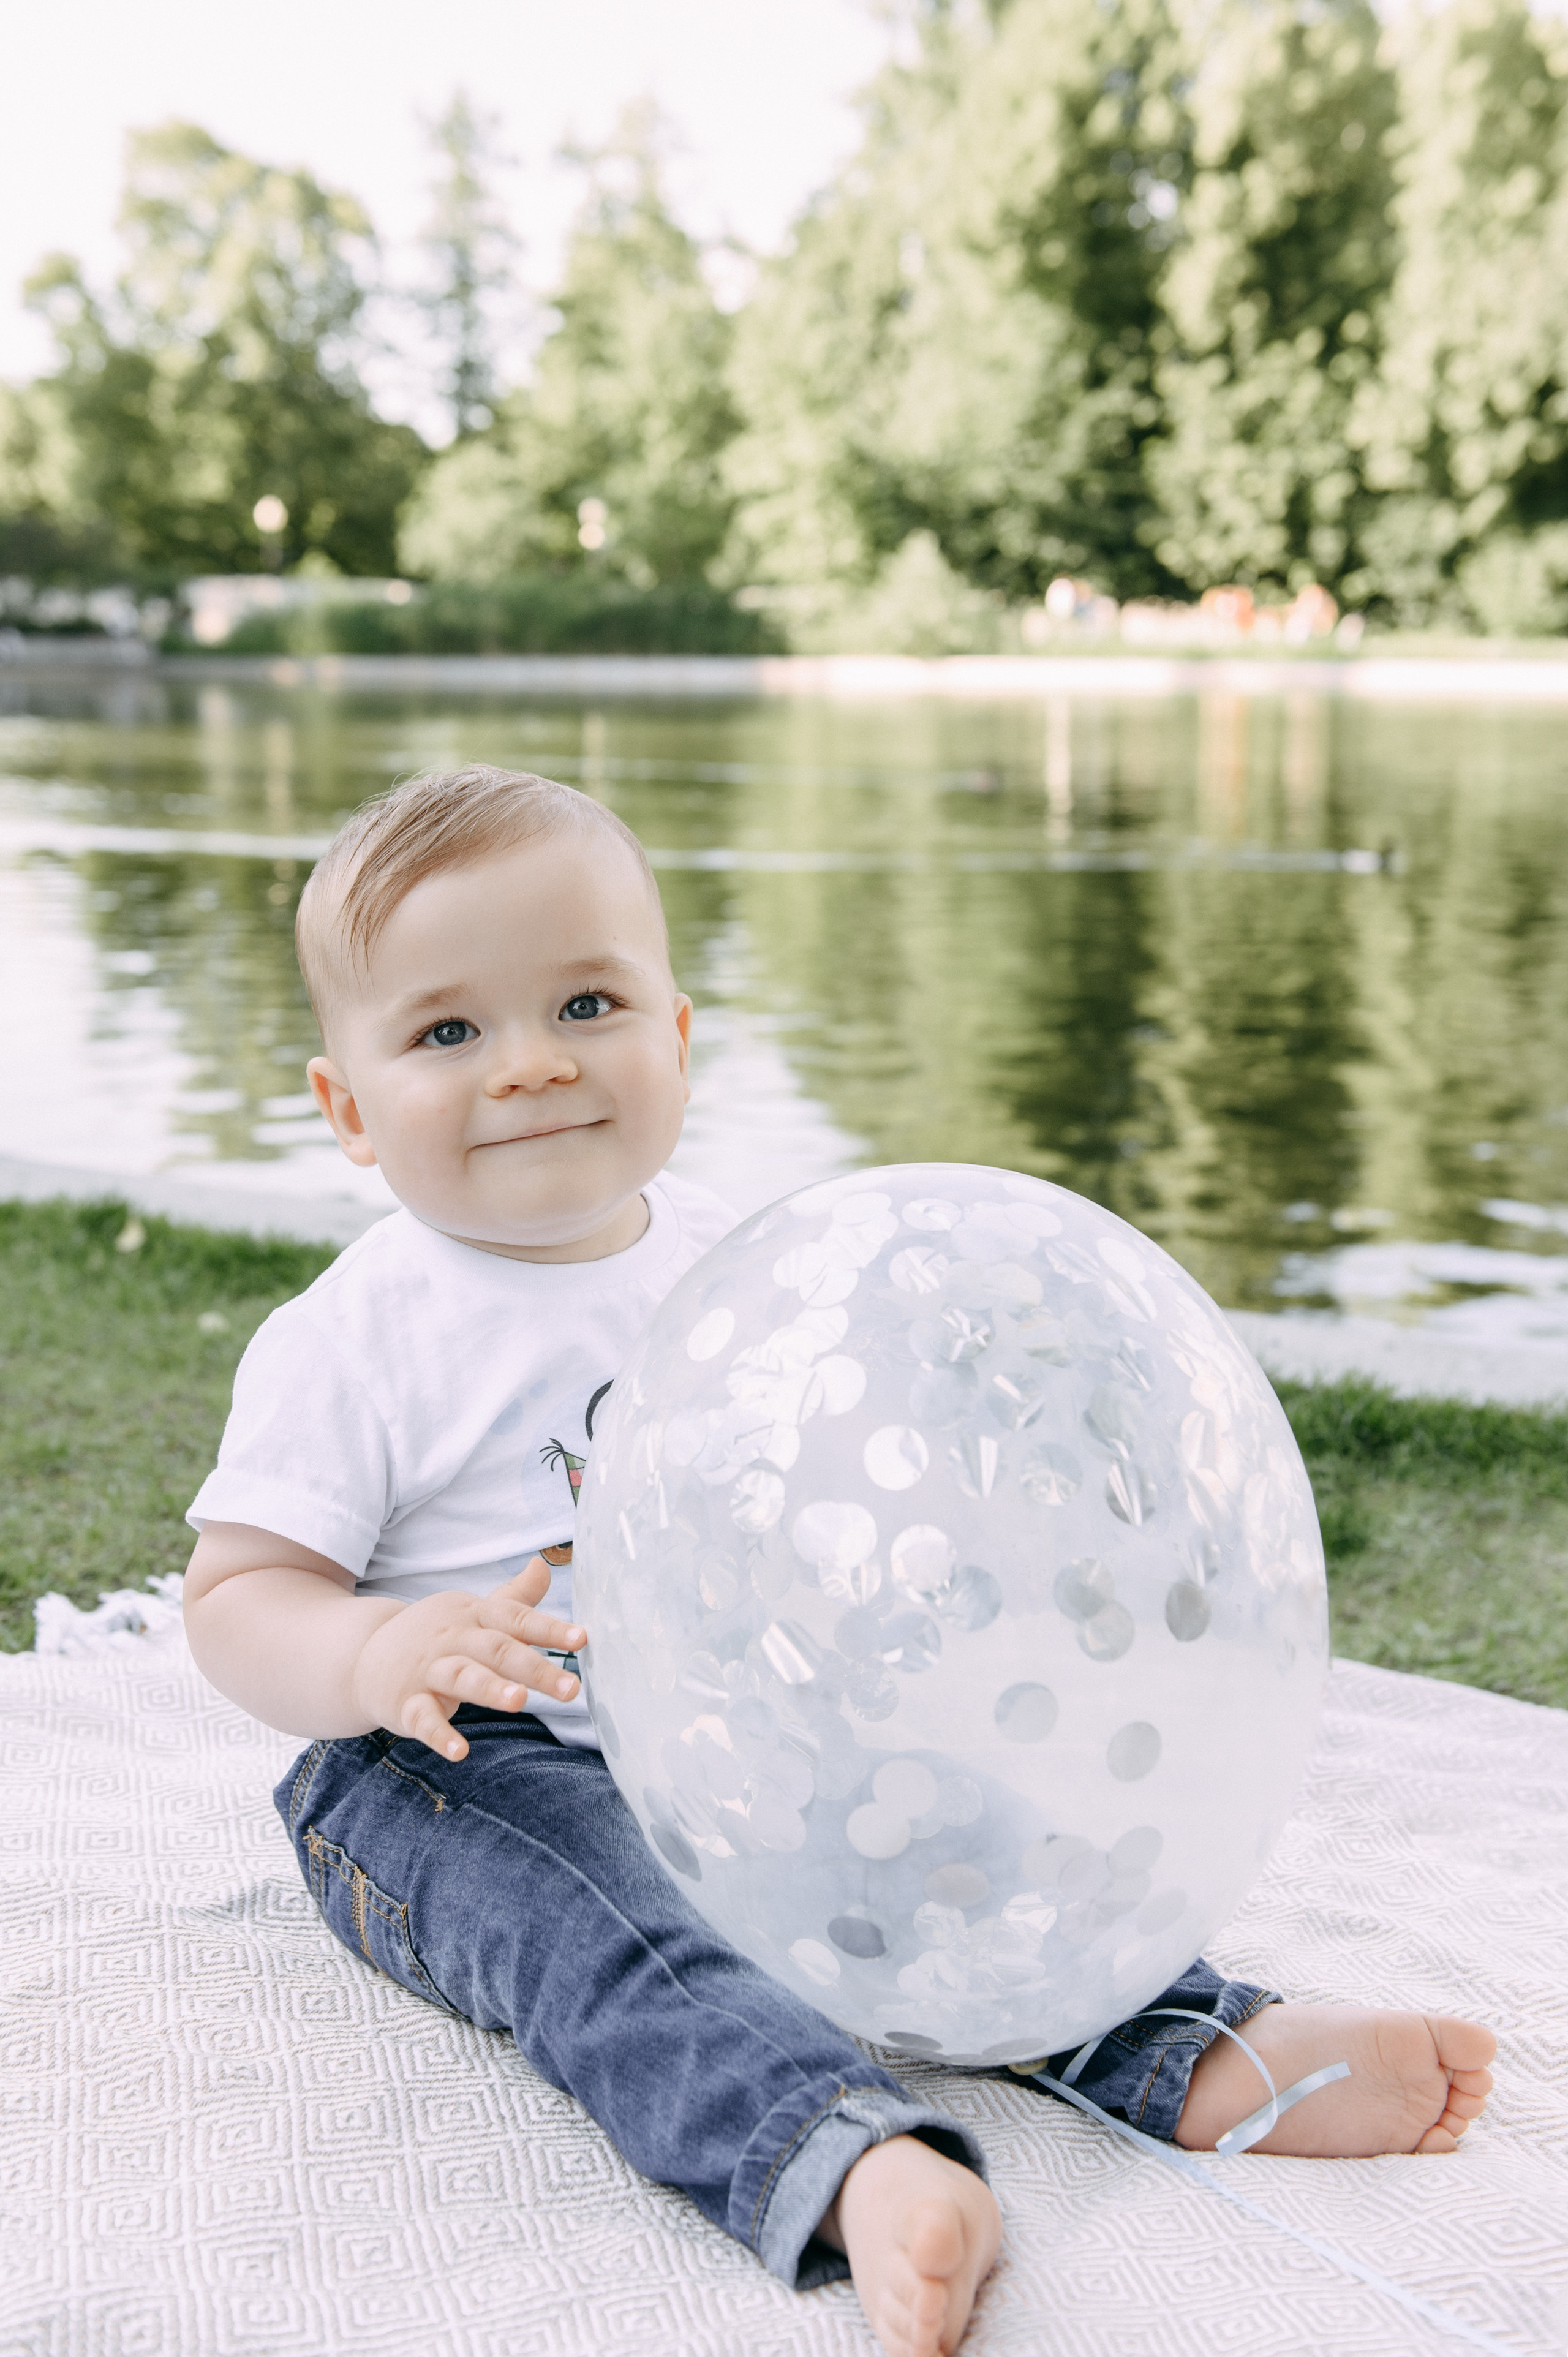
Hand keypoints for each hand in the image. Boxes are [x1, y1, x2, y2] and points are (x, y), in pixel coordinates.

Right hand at [349, 1556, 585, 1760]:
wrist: (363, 1655)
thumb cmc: (436, 1635)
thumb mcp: (473, 1612)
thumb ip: (514, 1598)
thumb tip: (545, 1565)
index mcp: (474, 1616)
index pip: (516, 1618)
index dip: (549, 1627)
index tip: (582, 1638)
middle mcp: (453, 1638)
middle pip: (497, 1650)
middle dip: (535, 1667)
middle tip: (571, 1688)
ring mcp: (427, 1670)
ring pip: (461, 1676)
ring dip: (489, 1688)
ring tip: (519, 1701)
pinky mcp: (405, 1702)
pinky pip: (422, 1717)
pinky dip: (439, 1733)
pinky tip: (459, 1750)